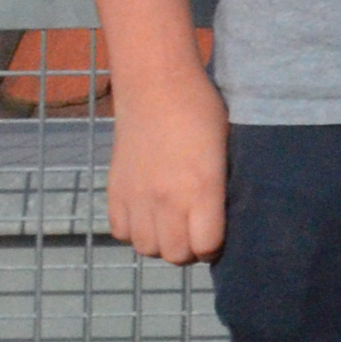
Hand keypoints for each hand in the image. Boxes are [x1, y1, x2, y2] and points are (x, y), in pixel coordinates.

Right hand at [106, 68, 227, 267]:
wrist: (156, 86)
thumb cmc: (203, 110)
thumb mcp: (226, 150)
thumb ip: (221, 188)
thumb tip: (224, 218)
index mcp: (202, 188)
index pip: (206, 246)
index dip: (215, 246)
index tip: (219, 235)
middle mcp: (166, 199)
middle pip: (175, 255)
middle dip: (189, 249)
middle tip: (196, 231)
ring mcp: (136, 197)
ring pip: (146, 248)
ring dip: (161, 242)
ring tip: (172, 224)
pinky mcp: (114, 190)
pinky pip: (121, 232)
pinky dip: (135, 231)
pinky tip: (148, 214)